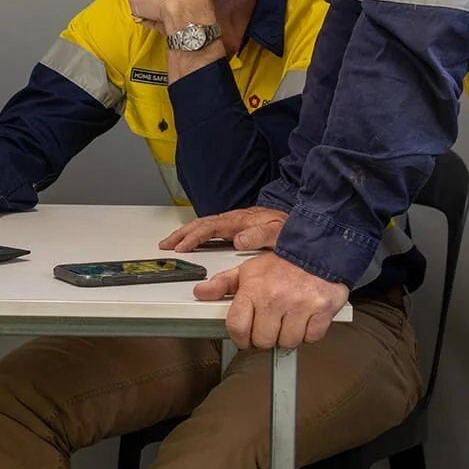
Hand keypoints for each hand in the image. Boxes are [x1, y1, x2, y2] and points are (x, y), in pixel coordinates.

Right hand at [159, 206, 287, 251]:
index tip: (181, 248)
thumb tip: (238, 239)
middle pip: (200, 224)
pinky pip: (210, 230)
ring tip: (171, 243)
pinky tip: (192, 242)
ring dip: (185, 233)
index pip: (209, 227)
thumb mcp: (279, 231)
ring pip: (203, 226)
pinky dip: (196, 235)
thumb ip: (261, 234)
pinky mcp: (236, 228)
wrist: (303, 221)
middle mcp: (234, 220)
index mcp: (240, 220)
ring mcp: (234, 223)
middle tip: (165, 245)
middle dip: (181, 234)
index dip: (193, 237)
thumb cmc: (290, 228)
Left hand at [193, 253, 349, 349]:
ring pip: (287, 342)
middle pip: (262, 340)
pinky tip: (304, 318)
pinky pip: (311, 337)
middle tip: (269, 323)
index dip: (239, 337)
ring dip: (287, 334)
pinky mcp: (322, 310)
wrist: (317, 248)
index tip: (244, 337)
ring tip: (287, 318)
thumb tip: (201, 292)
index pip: (238, 327)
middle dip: (264, 335)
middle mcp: (275, 298)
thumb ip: (223, 283)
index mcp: (254, 289)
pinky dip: (308, 332)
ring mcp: (300, 305)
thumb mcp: (248, 268)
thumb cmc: (282, 260)